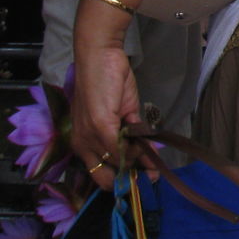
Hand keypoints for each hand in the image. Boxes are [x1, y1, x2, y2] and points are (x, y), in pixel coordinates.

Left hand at [71, 21, 140, 189]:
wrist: (99, 57)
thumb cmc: (106, 80)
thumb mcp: (118, 112)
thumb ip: (126, 132)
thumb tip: (142, 150)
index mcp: (83, 142)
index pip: (99, 172)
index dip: (119, 181)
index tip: (139, 181)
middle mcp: (84, 143)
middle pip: (107, 174)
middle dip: (129, 180)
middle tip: (150, 178)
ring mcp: (91, 137)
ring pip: (118, 162)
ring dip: (139, 165)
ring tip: (155, 169)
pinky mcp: (102, 127)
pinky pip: (122, 148)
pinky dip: (139, 151)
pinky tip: (150, 148)